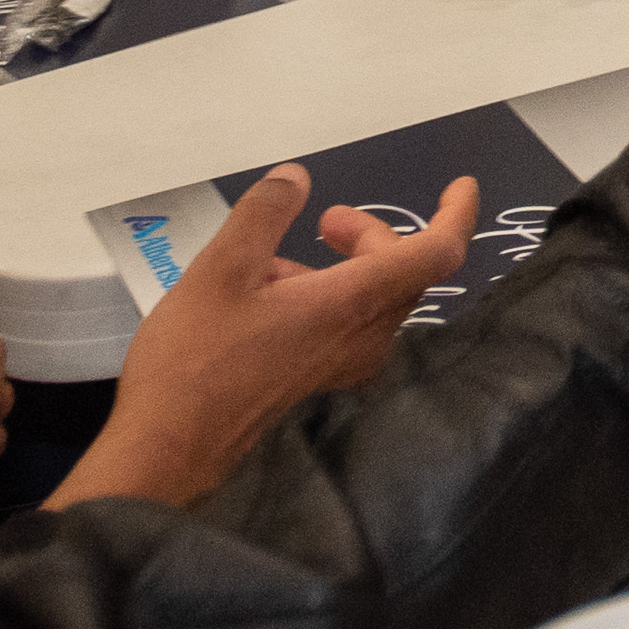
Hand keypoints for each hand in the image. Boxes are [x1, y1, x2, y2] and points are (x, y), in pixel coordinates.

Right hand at [49, 162, 481, 509]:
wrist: (167, 451)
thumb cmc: (195, 359)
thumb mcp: (220, 269)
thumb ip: (264, 213)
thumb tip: (296, 178)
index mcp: (352, 304)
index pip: (435, 254)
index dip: (455, 214)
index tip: (461, 185)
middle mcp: (363, 339)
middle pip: (401, 272)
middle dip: (369, 236)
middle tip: (323, 222)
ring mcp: (345, 368)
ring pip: (371, 300)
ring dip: (339, 268)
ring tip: (269, 263)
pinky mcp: (320, 385)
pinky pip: (345, 327)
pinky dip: (322, 298)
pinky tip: (262, 298)